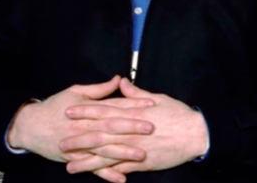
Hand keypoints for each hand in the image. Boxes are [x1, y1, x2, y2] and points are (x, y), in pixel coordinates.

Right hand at [6, 76, 154, 182]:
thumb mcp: (76, 91)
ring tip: (141, 155)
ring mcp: (80, 144)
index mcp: (88, 109)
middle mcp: (85, 126)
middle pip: (112, 127)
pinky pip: (92, 167)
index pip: (115, 105)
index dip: (133, 105)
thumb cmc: (54, 106)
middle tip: (152, 127)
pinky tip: (121, 178)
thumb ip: (99, 89)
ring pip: (104, 149)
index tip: (151, 104)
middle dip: (132, 127)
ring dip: (123, 153)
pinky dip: (106, 173)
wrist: (29, 126)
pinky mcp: (74, 158)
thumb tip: (119, 79)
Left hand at [62, 78, 208, 176]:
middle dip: (79, 136)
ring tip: (69, 164)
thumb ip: (136, 93)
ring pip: (107, 154)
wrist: (195, 133)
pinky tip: (94, 175)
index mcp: (134, 112)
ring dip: (87, 160)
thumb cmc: (179, 114)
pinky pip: (121, 167)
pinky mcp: (142, 162)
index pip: (105, 110)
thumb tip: (120, 83)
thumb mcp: (159, 98)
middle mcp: (132, 130)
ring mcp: (136, 147)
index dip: (86, 110)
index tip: (70, 111)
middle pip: (101, 132)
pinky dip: (107, 172)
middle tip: (60, 140)